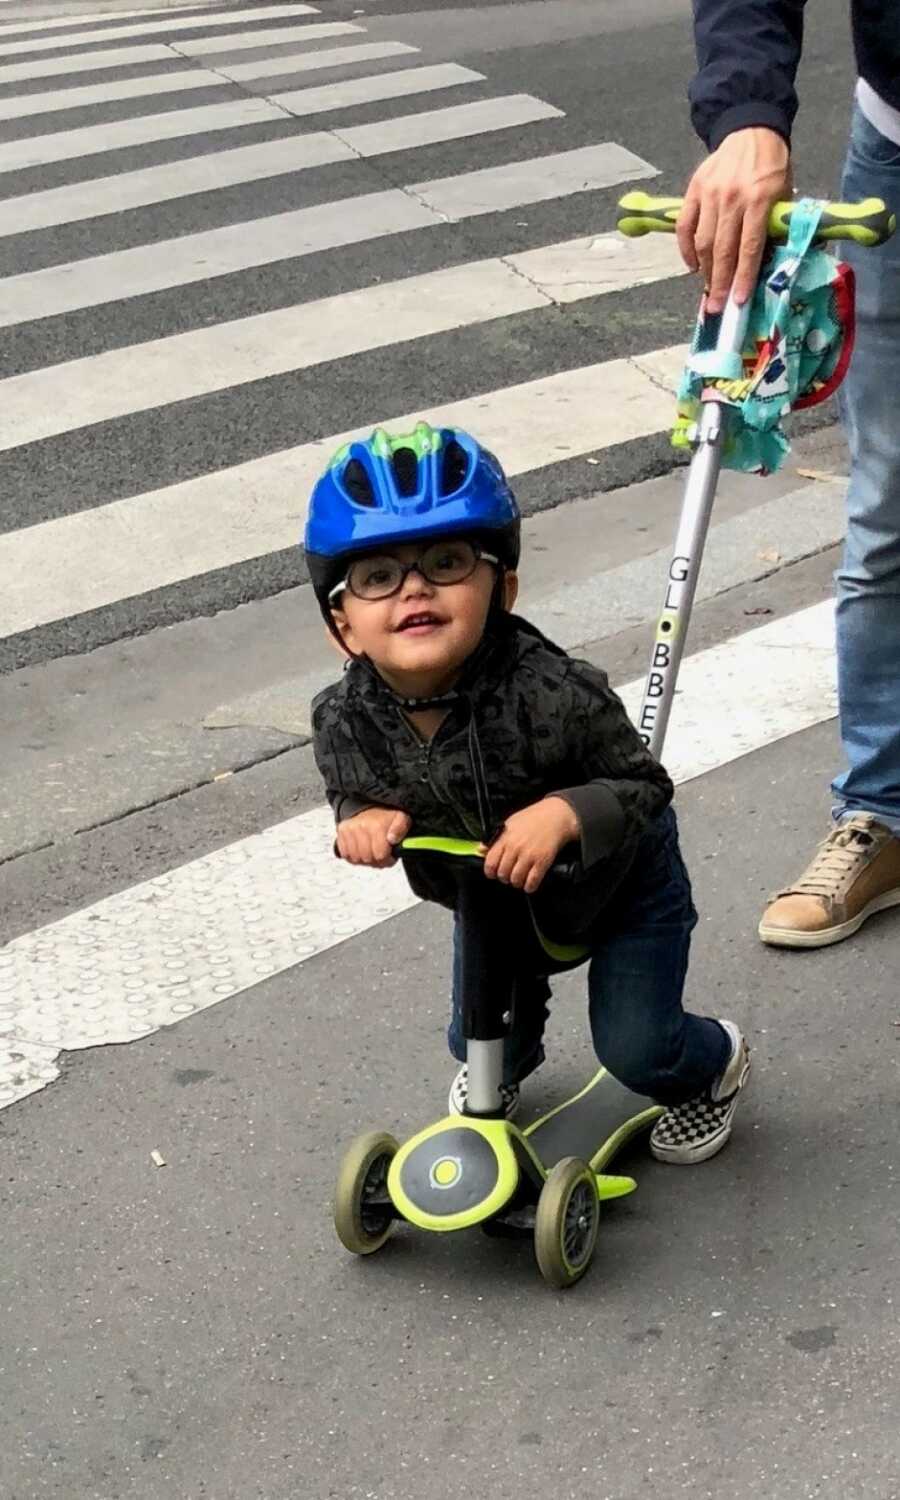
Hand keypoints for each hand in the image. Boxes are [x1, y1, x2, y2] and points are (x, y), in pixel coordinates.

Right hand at [336, 807, 410, 866]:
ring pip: (355, 858)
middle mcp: (361, 827)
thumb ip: (401, 829)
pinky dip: (353, 856)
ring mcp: (349, 829)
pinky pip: (345, 854)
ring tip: (371, 852)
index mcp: (377, 826)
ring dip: (364, 859)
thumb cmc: (386, 816)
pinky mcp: (341, 831)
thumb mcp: (402, 819)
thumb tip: (392, 839)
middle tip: (380, 855)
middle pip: (367, 858)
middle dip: (376, 861)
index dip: (387, 860)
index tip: (389, 856)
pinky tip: (361, 850)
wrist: (371, 805)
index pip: (380, 855)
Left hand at [481, 797, 579, 894]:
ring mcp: (529, 855)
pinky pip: (532, 881)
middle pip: (502, 874)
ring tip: (519, 878)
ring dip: (517, 882)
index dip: (490, 872)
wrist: (556, 816)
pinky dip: (530, 886)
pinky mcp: (543, 861)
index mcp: (505, 838)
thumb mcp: (510, 823)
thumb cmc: (533, 818)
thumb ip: (495, 839)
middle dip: (504, 877)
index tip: (493, 873)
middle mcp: (516, 848)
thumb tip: (480, 850)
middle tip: (509, 874)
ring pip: (516, 879)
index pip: (490, 863)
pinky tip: (530, 883)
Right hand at [677, 128, 791, 312]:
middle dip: (719, 283)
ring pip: (702, 242)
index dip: (743, 277)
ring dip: (705, 270)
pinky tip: (693, 264)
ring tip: (709, 289)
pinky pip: (685, 226)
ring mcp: (710, 194)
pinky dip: (685, 249)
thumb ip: (773, 226)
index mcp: (758, 200)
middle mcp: (732, 198)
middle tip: (716, 307)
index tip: (738, 301)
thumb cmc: (772, 167)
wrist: (751, 131)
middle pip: (722, 250)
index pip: (749, 248)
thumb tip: (765, 263)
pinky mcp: (694, 189)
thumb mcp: (783, 194)